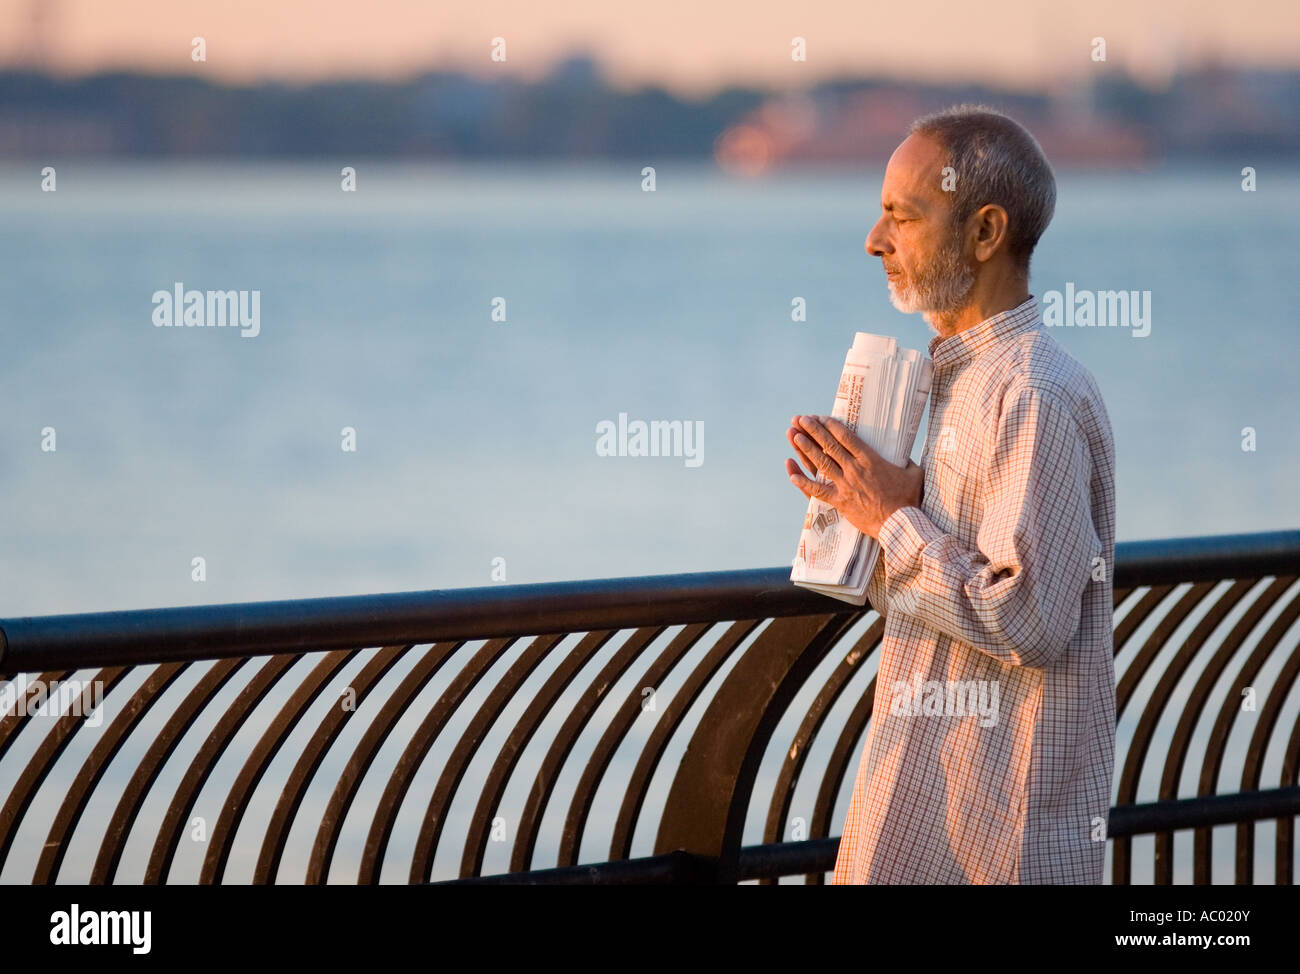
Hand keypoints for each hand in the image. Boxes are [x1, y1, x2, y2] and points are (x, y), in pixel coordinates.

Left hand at [785, 414, 923, 539]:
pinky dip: (803, 482)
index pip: (847, 438)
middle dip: (814, 430)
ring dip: (805, 448)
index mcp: (871, 460)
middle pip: (830, 446)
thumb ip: (906, 460)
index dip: (832, 426)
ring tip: (793, 436)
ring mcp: (845, 485)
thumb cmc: (908, 499)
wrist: (899, 524)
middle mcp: (854, 470)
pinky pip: (817, 491)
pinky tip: (791, 473)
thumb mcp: (913, 473)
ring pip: (821, 463)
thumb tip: (904, 454)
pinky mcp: (840, 501)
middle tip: (801, 418)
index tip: (821, 417)